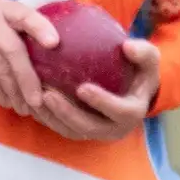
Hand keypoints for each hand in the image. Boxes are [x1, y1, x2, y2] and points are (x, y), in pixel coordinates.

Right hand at [0, 0, 60, 116]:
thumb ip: (13, 25)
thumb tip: (46, 48)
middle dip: (28, 78)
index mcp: (1, 7)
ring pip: (0, 68)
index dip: (41, 27)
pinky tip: (6, 102)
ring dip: (14, 91)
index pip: (25, 14)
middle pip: (14, 51)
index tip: (55, 43)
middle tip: (39, 100)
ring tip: (26, 107)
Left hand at [31, 38, 161, 142]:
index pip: (119, 111)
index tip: (82, 87)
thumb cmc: (139, 72)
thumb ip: (143, 53)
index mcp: (132, 113)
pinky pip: (60, 128)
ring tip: (35, 97)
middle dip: (67, 113)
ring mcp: (96, 133)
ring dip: (51, 117)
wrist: (133, 91)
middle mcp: (114, 129)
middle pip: (88, 127)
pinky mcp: (81, 132)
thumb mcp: (148, 60)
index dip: (101, 102)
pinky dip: (46, 116)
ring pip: (70, 130)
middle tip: (48, 94)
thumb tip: (128, 46)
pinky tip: (31, 99)